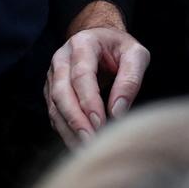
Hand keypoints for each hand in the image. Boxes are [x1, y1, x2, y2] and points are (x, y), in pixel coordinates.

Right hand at [44, 1, 149, 146]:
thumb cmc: (120, 48)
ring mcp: (53, 75)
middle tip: (91, 142)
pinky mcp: (52, 90)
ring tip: (86, 149)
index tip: (100, 123)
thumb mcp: (136, 55)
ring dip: (69, 130)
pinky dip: (66, 130)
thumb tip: (118, 111)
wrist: (101, 38)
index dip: (89, 101)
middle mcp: (61, 59)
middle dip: (76, 121)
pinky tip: (79, 143)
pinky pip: (54, 113)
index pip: (81, 76)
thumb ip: (130, 80)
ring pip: (54, 107)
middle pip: (62, 93)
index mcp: (82, 44)